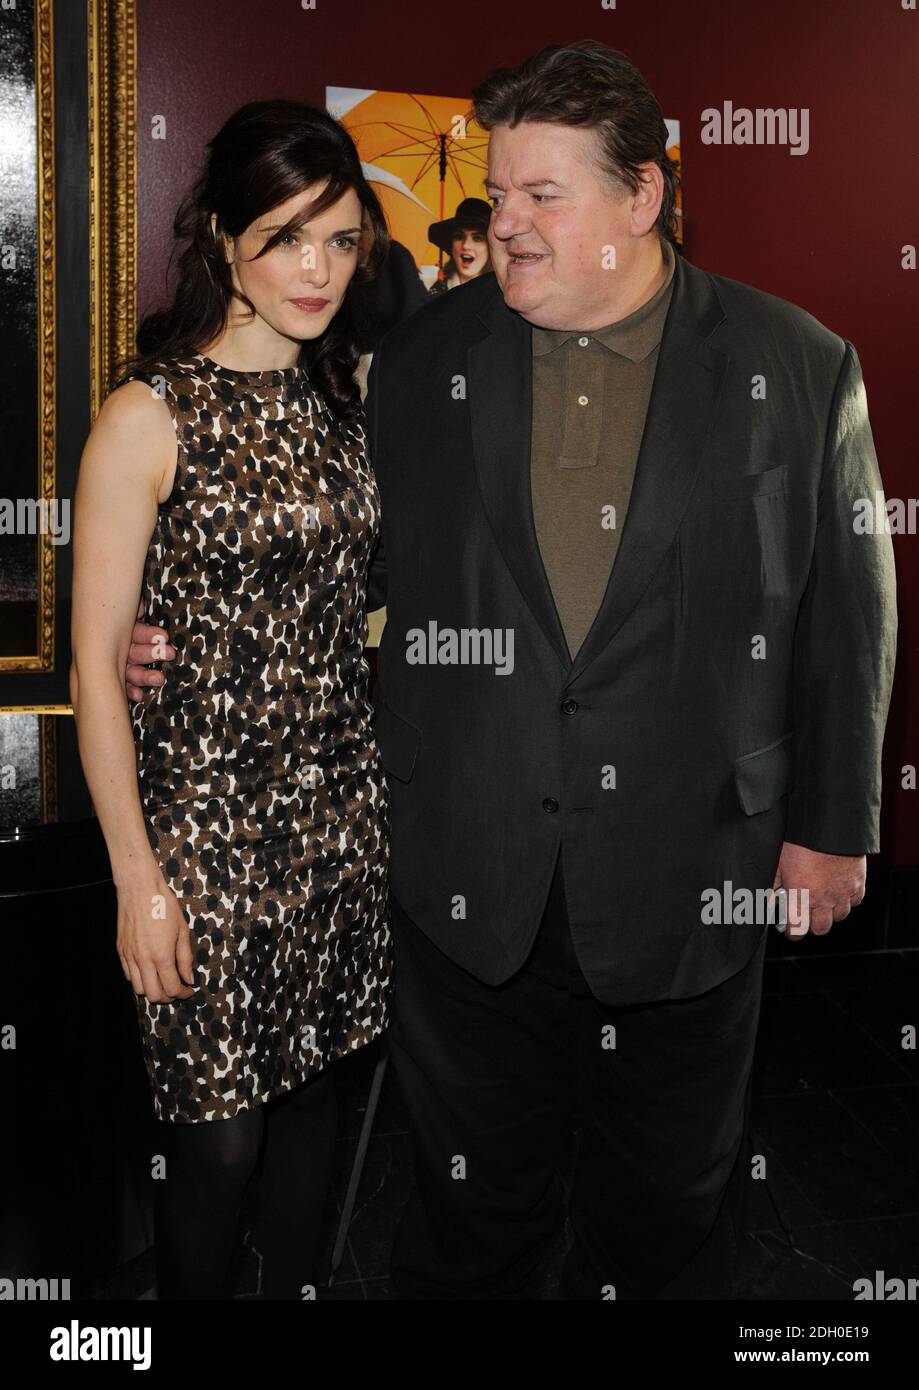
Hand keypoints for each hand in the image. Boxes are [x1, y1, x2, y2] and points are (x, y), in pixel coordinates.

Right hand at [116, 860, 195, 1002]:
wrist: (139, 889)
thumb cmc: (163, 905)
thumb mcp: (182, 930)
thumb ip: (185, 958)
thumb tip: (189, 978)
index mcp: (162, 956)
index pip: (172, 988)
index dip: (182, 994)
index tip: (188, 990)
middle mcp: (143, 960)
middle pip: (153, 995)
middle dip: (167, 998)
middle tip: (176, 990)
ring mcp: (129, 956)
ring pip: (138, 989)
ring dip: (151, 990)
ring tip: (162, 981)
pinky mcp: (120, 950)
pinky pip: (128, 975)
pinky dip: (139, 979)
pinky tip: (149, 970)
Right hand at [126, 597, 174, 700]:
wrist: (122, 613)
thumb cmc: (133, 609)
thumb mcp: (134, 606)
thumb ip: (136, 608)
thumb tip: (139, 611)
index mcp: (122, 627)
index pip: (134, 632)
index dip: (148, 635)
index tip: (163, 636)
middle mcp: (119, 644)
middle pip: (132, 652)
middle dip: (152, 654)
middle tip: (169, 654)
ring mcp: (120, 661)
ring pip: (129, 670)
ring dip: (144, 676)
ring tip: (159, 679)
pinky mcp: (123, 676)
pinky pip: (125, 684)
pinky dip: (131, 691)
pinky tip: (140, 696)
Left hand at [772, 841, 866, 940]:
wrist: (829, 825)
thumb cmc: (800, 841)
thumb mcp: (779, 863)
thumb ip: (773, 886)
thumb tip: (768, 902)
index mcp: (801, 897)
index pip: (798, 930)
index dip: (793, 933)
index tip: (790, 930)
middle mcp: (824, 900)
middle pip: (821, 928)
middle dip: (812, 924)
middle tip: (806, 913)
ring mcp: (843, 893)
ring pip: (840, 916)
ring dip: (831, 911)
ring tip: (823, 898)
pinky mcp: (858, 883)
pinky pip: (855, 901)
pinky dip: (848, 899)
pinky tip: (839, 889)